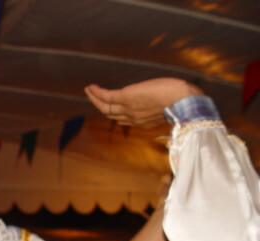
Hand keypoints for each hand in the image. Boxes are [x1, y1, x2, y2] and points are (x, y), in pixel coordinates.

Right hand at [84, 78, 202, 127]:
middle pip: (111, 115)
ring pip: (105, 107)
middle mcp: (132, 118)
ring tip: (89, 90)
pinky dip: (96, 93)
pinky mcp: (126, 98)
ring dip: (94, 99)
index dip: (116, 114)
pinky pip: (106, 97)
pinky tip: (90, 87)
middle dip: (100, 106)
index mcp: (143, 122)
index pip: (124, 120)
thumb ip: (164, 105)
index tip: (111, 107)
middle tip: (94, 97)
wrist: (182, 101)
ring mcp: (128, 108)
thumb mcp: (171, 106)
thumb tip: (168, 98)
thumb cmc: (182, 101)